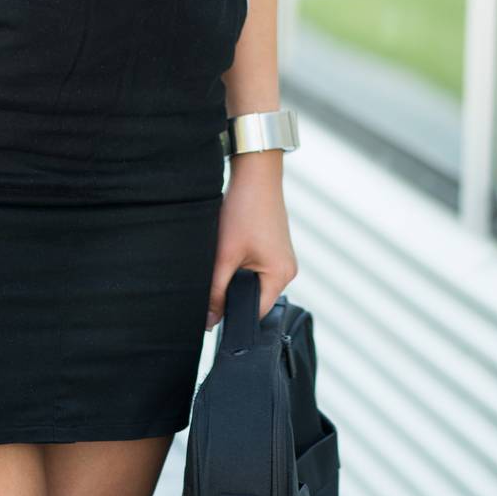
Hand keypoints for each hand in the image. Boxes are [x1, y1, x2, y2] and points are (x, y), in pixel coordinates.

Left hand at [206, 155, 297, 328]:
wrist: (255, 173)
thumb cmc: (244, 210)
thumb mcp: (225, 254)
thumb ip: (216, 290)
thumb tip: (209, 322)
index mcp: (281, 276)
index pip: (256, 312)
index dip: (233, 314)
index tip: (212, 312)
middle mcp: (287, 269)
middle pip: (255, 297)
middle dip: (233, 291)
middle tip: (214, 277)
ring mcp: (282, 257)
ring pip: (253, 280)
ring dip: (236, 275)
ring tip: (224, 257)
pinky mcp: (274, 246)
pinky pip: (256, 266)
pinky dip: (241, 262)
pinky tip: (231, 248)